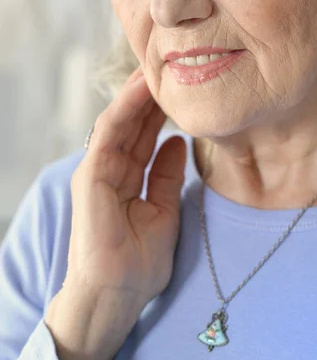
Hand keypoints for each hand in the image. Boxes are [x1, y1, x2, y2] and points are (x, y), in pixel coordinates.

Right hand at [66, 65, 185, 303]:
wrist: (117, 296)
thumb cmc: (139, 261)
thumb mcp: (164, 210)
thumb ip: (167, 176)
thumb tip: (179, 143)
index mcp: (129, 177)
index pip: (146, 134)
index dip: (161, 109)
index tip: (183, 85)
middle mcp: (112, 169)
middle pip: (134, 122)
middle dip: (151, 94)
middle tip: (172, 64)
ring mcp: (98, 170)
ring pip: (120, 120)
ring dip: (138, 93)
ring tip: (158, 65)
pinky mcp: (90, 175)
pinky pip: (109, 133)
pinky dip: (125, 109)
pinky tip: (143, 89)